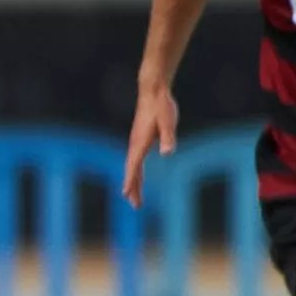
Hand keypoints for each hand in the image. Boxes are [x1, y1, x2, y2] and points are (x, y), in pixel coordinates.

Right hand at [122, 86, 178, 207]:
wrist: (153, 90)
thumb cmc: (162, 106)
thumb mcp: (168, 121)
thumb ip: (168, 137)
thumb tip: (167, 152)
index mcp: (140, 142)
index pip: (133, 165)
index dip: (130, 180)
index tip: (126, 195)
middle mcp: (135, 144)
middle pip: (132, 170)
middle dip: (132, 188)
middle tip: (135, 205)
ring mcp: (136, 142)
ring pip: (132, 166)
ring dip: (133, 182)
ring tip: (134, 197)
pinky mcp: (140, 139)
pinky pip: (135, 160)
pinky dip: (135, 172)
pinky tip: (138, 177)